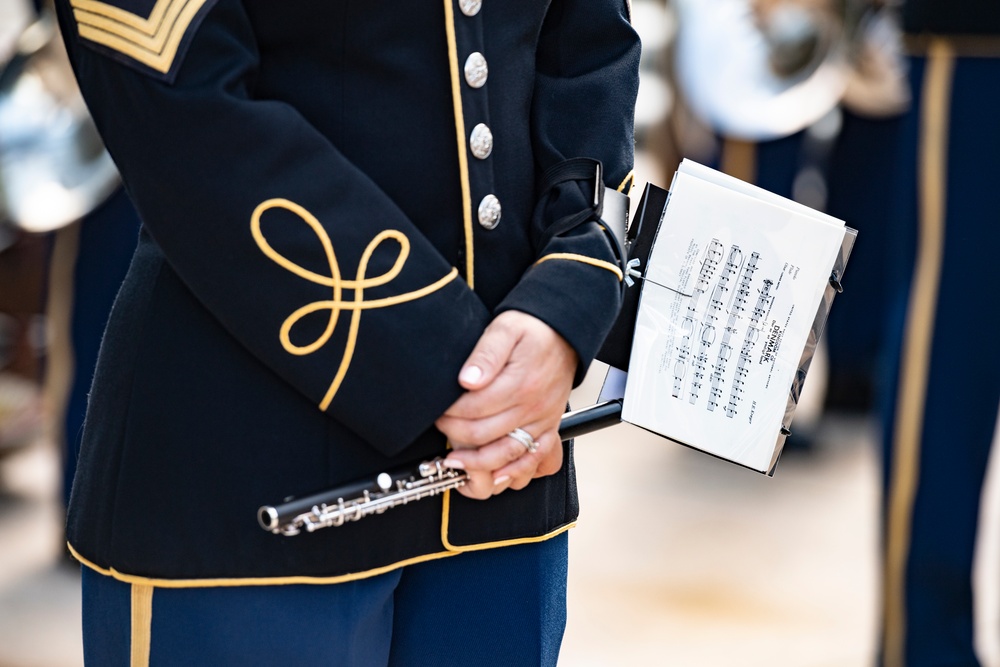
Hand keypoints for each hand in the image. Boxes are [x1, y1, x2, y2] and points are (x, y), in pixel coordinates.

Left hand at [435, 310, 576, 498]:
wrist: (565, 335)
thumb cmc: (533, 331)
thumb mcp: (506, 329)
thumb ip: (486, 353)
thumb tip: (468, 379)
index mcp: (519, 383)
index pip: (474, 409)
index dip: (449, 413)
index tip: (436, 410)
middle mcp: (533, 407)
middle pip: (485, 434)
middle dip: (455, 435)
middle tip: (440, 428)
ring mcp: (542, 421)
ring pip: (506, 454)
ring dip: (477, 463)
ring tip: (454, 462)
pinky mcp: (548, 428)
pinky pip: (533, 460)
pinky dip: (512, 473)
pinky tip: (492, 475)